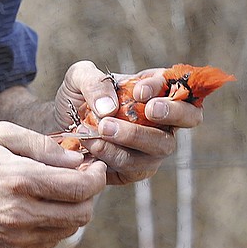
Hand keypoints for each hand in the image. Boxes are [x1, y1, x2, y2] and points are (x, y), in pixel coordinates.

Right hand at [0, 121, 105, 247]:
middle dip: (89, 194)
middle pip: (82, 214)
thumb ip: (41, 145)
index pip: (81, 188)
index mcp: (21, 180)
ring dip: (73, 210)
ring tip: (58, 189)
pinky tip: (39, 204)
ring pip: (68, 230)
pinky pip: (48, 240)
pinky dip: (54, 223)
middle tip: (80, 176)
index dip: (96, 176)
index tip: (93, 165)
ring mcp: (16, 235)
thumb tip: (74, 157)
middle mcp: (22, 213)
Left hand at [54, 61, 203, 184]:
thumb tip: (109, 108)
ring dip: (131, 137)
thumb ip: (94, 82)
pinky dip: (113, 156)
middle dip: (170, 113)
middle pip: (189, 117)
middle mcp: (161, 119)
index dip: (164, 88)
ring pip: (160, 147)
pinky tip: (93, 146)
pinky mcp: (136, 169)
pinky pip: (135, 167)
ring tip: (100, 129)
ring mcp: (153, 147)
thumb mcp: (78, 77)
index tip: (139, 91)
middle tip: (147, 110)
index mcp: (154, 89)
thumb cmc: (75, 97)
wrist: (57, 126)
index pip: (176, 84)